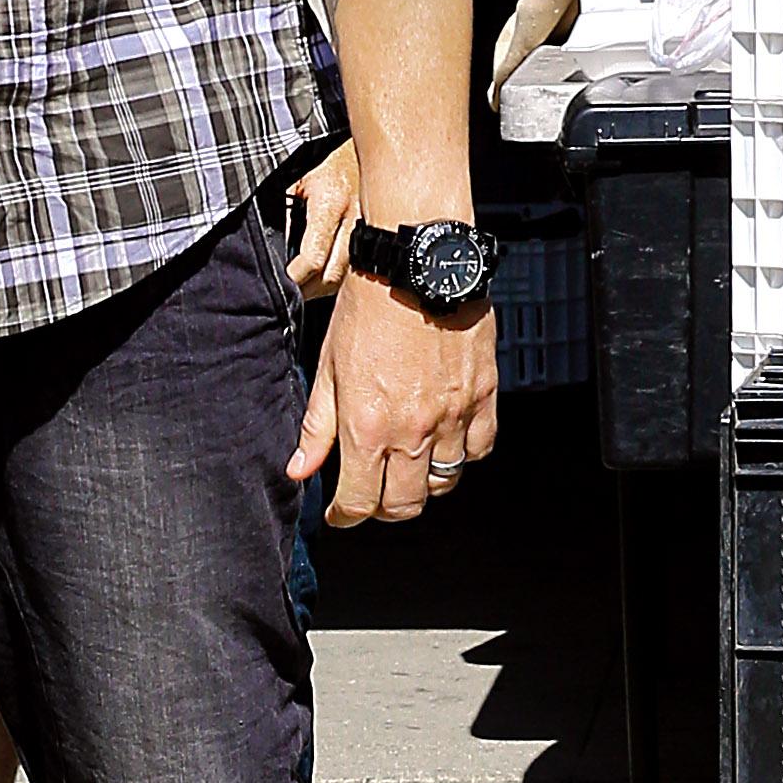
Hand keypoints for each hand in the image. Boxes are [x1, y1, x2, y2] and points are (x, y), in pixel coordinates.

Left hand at [286, 140, 360, 294]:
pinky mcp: (380, 236)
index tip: (281, 282)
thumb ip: (286, 215)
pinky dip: (339, 278)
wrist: (370, 146)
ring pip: (347, 278)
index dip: (295, 277)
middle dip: (307, 290)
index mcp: (331, 203)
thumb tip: (274, 250)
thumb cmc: (328, 161)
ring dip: (323, 288)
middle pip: (332, 276)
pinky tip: (323, 277)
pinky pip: (359, 270)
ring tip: (302, 288)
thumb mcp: (298, 181)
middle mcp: (356, 220)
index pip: (313, 258)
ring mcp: (372, 230)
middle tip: (287, 294)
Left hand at [287, 270, 497, 526]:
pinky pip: (479, 448)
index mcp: (367, 426)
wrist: (415, 266)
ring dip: (422, 485)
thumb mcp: (328, 369)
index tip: (340, 513)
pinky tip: (445, 445)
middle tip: (372, 498)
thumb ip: (316, 427)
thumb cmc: (367, 310)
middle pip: (404, 505)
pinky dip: (462, 456)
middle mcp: (412, 430)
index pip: (360, 501)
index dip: (346, 516)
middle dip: (383, 510)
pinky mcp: (483, 397)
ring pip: (444, 482)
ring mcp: (452, 416)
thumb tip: (299, 470)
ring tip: (406, 469)